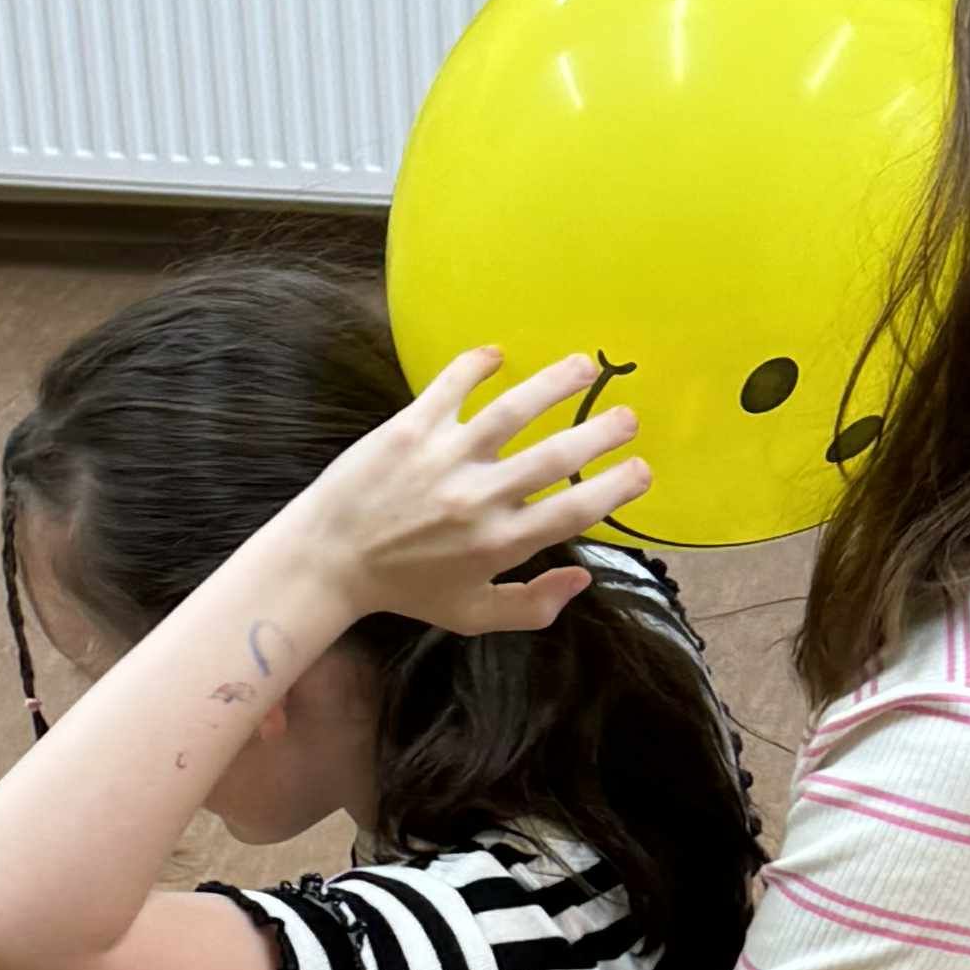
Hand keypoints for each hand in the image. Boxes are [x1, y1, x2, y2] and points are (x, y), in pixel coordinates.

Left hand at [307, 347, 650, 636]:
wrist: (327, 561)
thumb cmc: (404, 590)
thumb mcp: (472, 615)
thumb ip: (533, 607)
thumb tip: (584, 578)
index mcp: (499, 544)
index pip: (574, 511)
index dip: (616, 489)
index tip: (642, 471)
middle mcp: (477, 498)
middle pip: (555, 456)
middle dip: (601, 432)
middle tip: (627, 417)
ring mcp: (443, 458)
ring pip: (512, 411)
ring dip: (555, 383)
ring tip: (585, 367)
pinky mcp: (409, 429)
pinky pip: (451, 384)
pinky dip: (476, 363)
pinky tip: (499, 353)